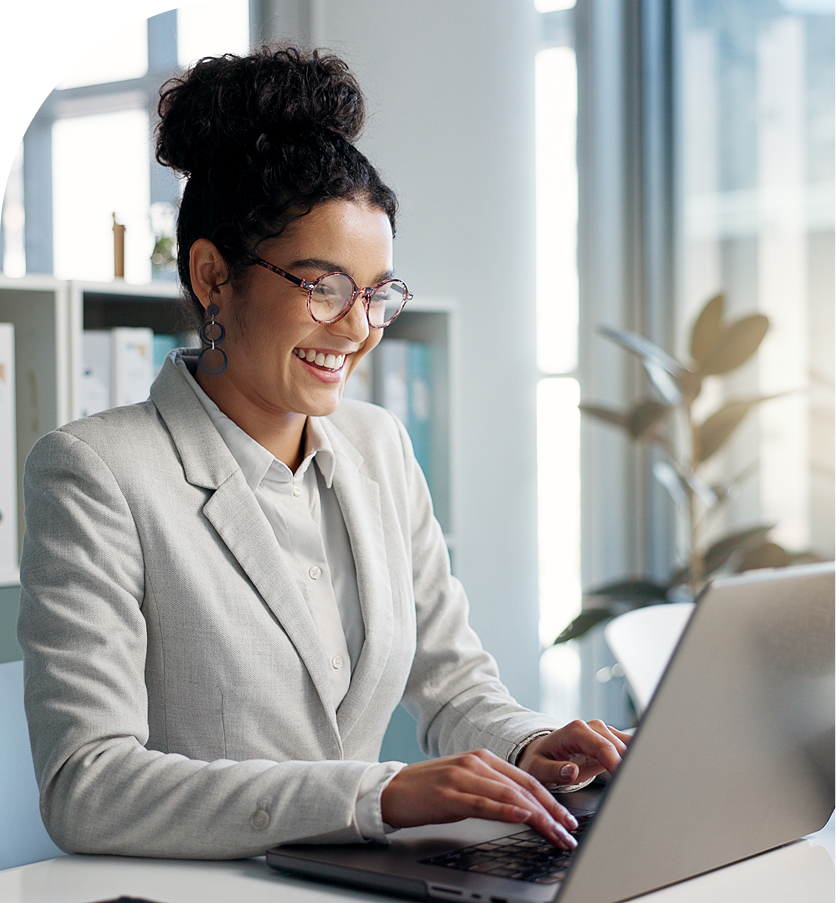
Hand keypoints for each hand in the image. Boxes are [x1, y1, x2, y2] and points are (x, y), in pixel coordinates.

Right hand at [380, 749, 578, 849]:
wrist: (391, 789)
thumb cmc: (428, 790)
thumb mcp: (465, 784)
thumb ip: (491, 789)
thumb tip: (522, 808)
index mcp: (483, 758)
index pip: (526, 779)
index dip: (551, 800)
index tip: (567, 820)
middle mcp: (476, 762)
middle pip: (523, 786)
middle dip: (551, 811)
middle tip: (569, 831)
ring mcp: (463, 776)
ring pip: (510, 794)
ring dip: (538, 816)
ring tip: (555, 833)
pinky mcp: (450, 793)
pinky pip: (485, 802)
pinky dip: (507, 810)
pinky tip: (523, 817)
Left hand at [517, 720, 631, 788]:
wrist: (541, 753)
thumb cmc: (539, 760)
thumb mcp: (537, 768)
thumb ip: (554, 770)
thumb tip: (571, 771)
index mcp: (575, 731)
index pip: (602, 746)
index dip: (616, 763)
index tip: (625, 780)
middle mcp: (592, 727)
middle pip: (620, 746)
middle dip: (630, 765)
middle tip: (638, 788)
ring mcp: (603, 732)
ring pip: (629, 745)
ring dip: (637, 762)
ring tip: (644, 784)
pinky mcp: (610, 741)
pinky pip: (629, 747)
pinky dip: (636, 759)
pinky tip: (642, 774)